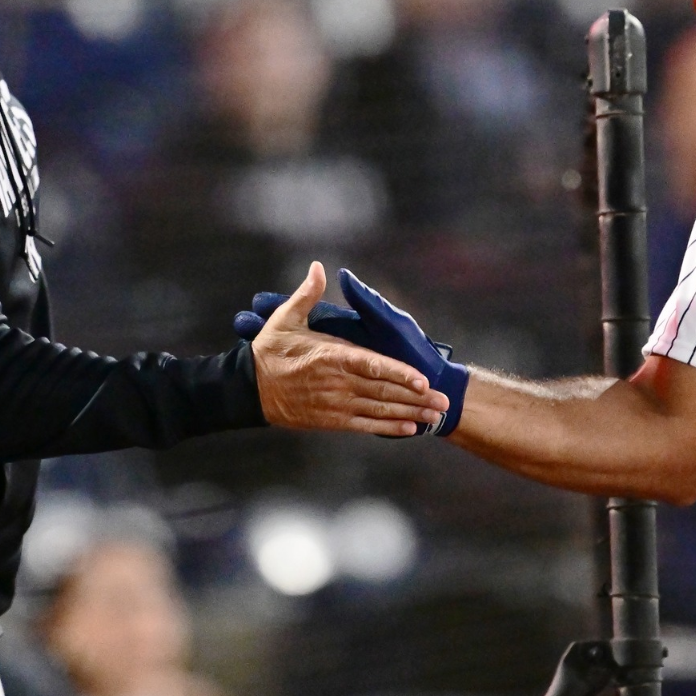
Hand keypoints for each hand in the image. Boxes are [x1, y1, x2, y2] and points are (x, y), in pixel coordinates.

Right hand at [249, 263, 448, 436]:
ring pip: (379, 410)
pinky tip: (409, 428)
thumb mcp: (286, 318)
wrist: (250, 389)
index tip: (422, 379)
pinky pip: (365, 425)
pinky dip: (388, 427)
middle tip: (444, 401)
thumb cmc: (271, 351)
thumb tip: (319, 267)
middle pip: (383, 391)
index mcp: (332, 356)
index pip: (372, 366)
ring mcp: (335, 404)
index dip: (399, 373)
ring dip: (410, 413)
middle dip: (417, 397)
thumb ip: (307, 295)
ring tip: (436, 416)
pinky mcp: (331, 420)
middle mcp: (337, 383)